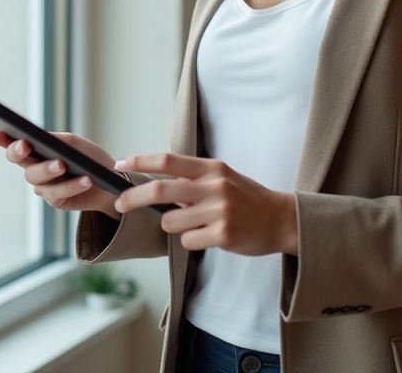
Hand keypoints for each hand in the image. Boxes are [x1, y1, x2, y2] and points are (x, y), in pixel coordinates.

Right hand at [0, 131, 121, 219]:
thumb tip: (40, 138)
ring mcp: (44, 187)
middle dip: (20, 153)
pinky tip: (85, 179)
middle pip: (20, 162)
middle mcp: (36, 169)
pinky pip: (58, 193)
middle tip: (26, 145)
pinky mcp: (56, 201)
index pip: (16, 145)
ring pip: (36, 179)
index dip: (3, 140)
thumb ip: (56, 140)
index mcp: (37, 152)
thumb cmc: (90, 158)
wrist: (110, 181)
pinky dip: (72, 185)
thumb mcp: (74, 144)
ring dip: (49, 170)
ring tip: (63, 165)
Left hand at [113, 153, 297, 255]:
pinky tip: (210, 237)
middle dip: (133, 198)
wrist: (282, 219)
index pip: (167, 160)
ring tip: (194, 225)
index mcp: (211, 168)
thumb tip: (156, 187)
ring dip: (173, 227)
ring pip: (170, 222)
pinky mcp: (223, 234)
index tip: (119, 165)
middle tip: (119, 204)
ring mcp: (219, 210)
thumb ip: (193, 180)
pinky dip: (192, 241)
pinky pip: (188, 241)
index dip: (139, 161)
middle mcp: (214, 186)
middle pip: (159, 190)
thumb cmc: (247, 199)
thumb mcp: (222, 178)